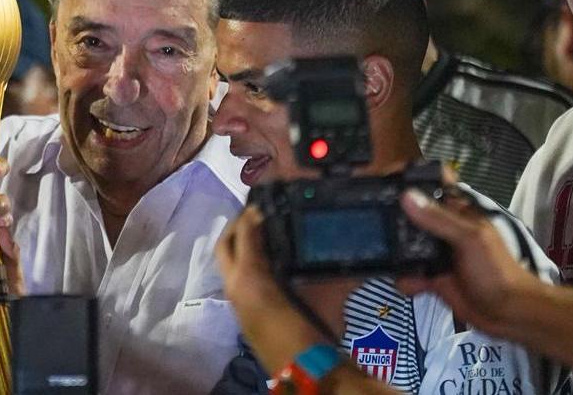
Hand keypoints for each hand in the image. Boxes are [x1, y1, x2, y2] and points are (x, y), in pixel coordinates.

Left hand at [215, 207, 324, 372]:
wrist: (302, 370)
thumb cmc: (311, 330)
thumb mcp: (325, 297)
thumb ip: (331, 276)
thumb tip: (347, 258)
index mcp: (250, 277)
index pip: (243, 233)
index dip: (251, 214)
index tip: (264, 202)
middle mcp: (236, 286)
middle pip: (225, 245)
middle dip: (236, 226)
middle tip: (256, 215)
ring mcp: (237, 300)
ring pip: (229, 263)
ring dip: (240, 246)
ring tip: (264, 234)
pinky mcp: (244, 312)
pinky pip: (238, 278)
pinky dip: (248, 264)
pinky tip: (270, 262)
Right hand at [395, 188, 544, 334]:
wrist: (508, 314)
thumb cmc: (497, 271)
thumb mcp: (470, 239)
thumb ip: (439, 219)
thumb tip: (407, 196)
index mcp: (457, 213)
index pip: (433, 185)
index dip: (412, 178)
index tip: (387, 180)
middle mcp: (443, 230)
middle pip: (410, 215)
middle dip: (394, 221)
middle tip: (379, 228)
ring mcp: (437, 254)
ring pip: (405, 246)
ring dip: (396, 255)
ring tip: (396, 264)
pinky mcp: (431, 277)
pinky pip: (408, 274)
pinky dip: (406, 280)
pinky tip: (415, 286)